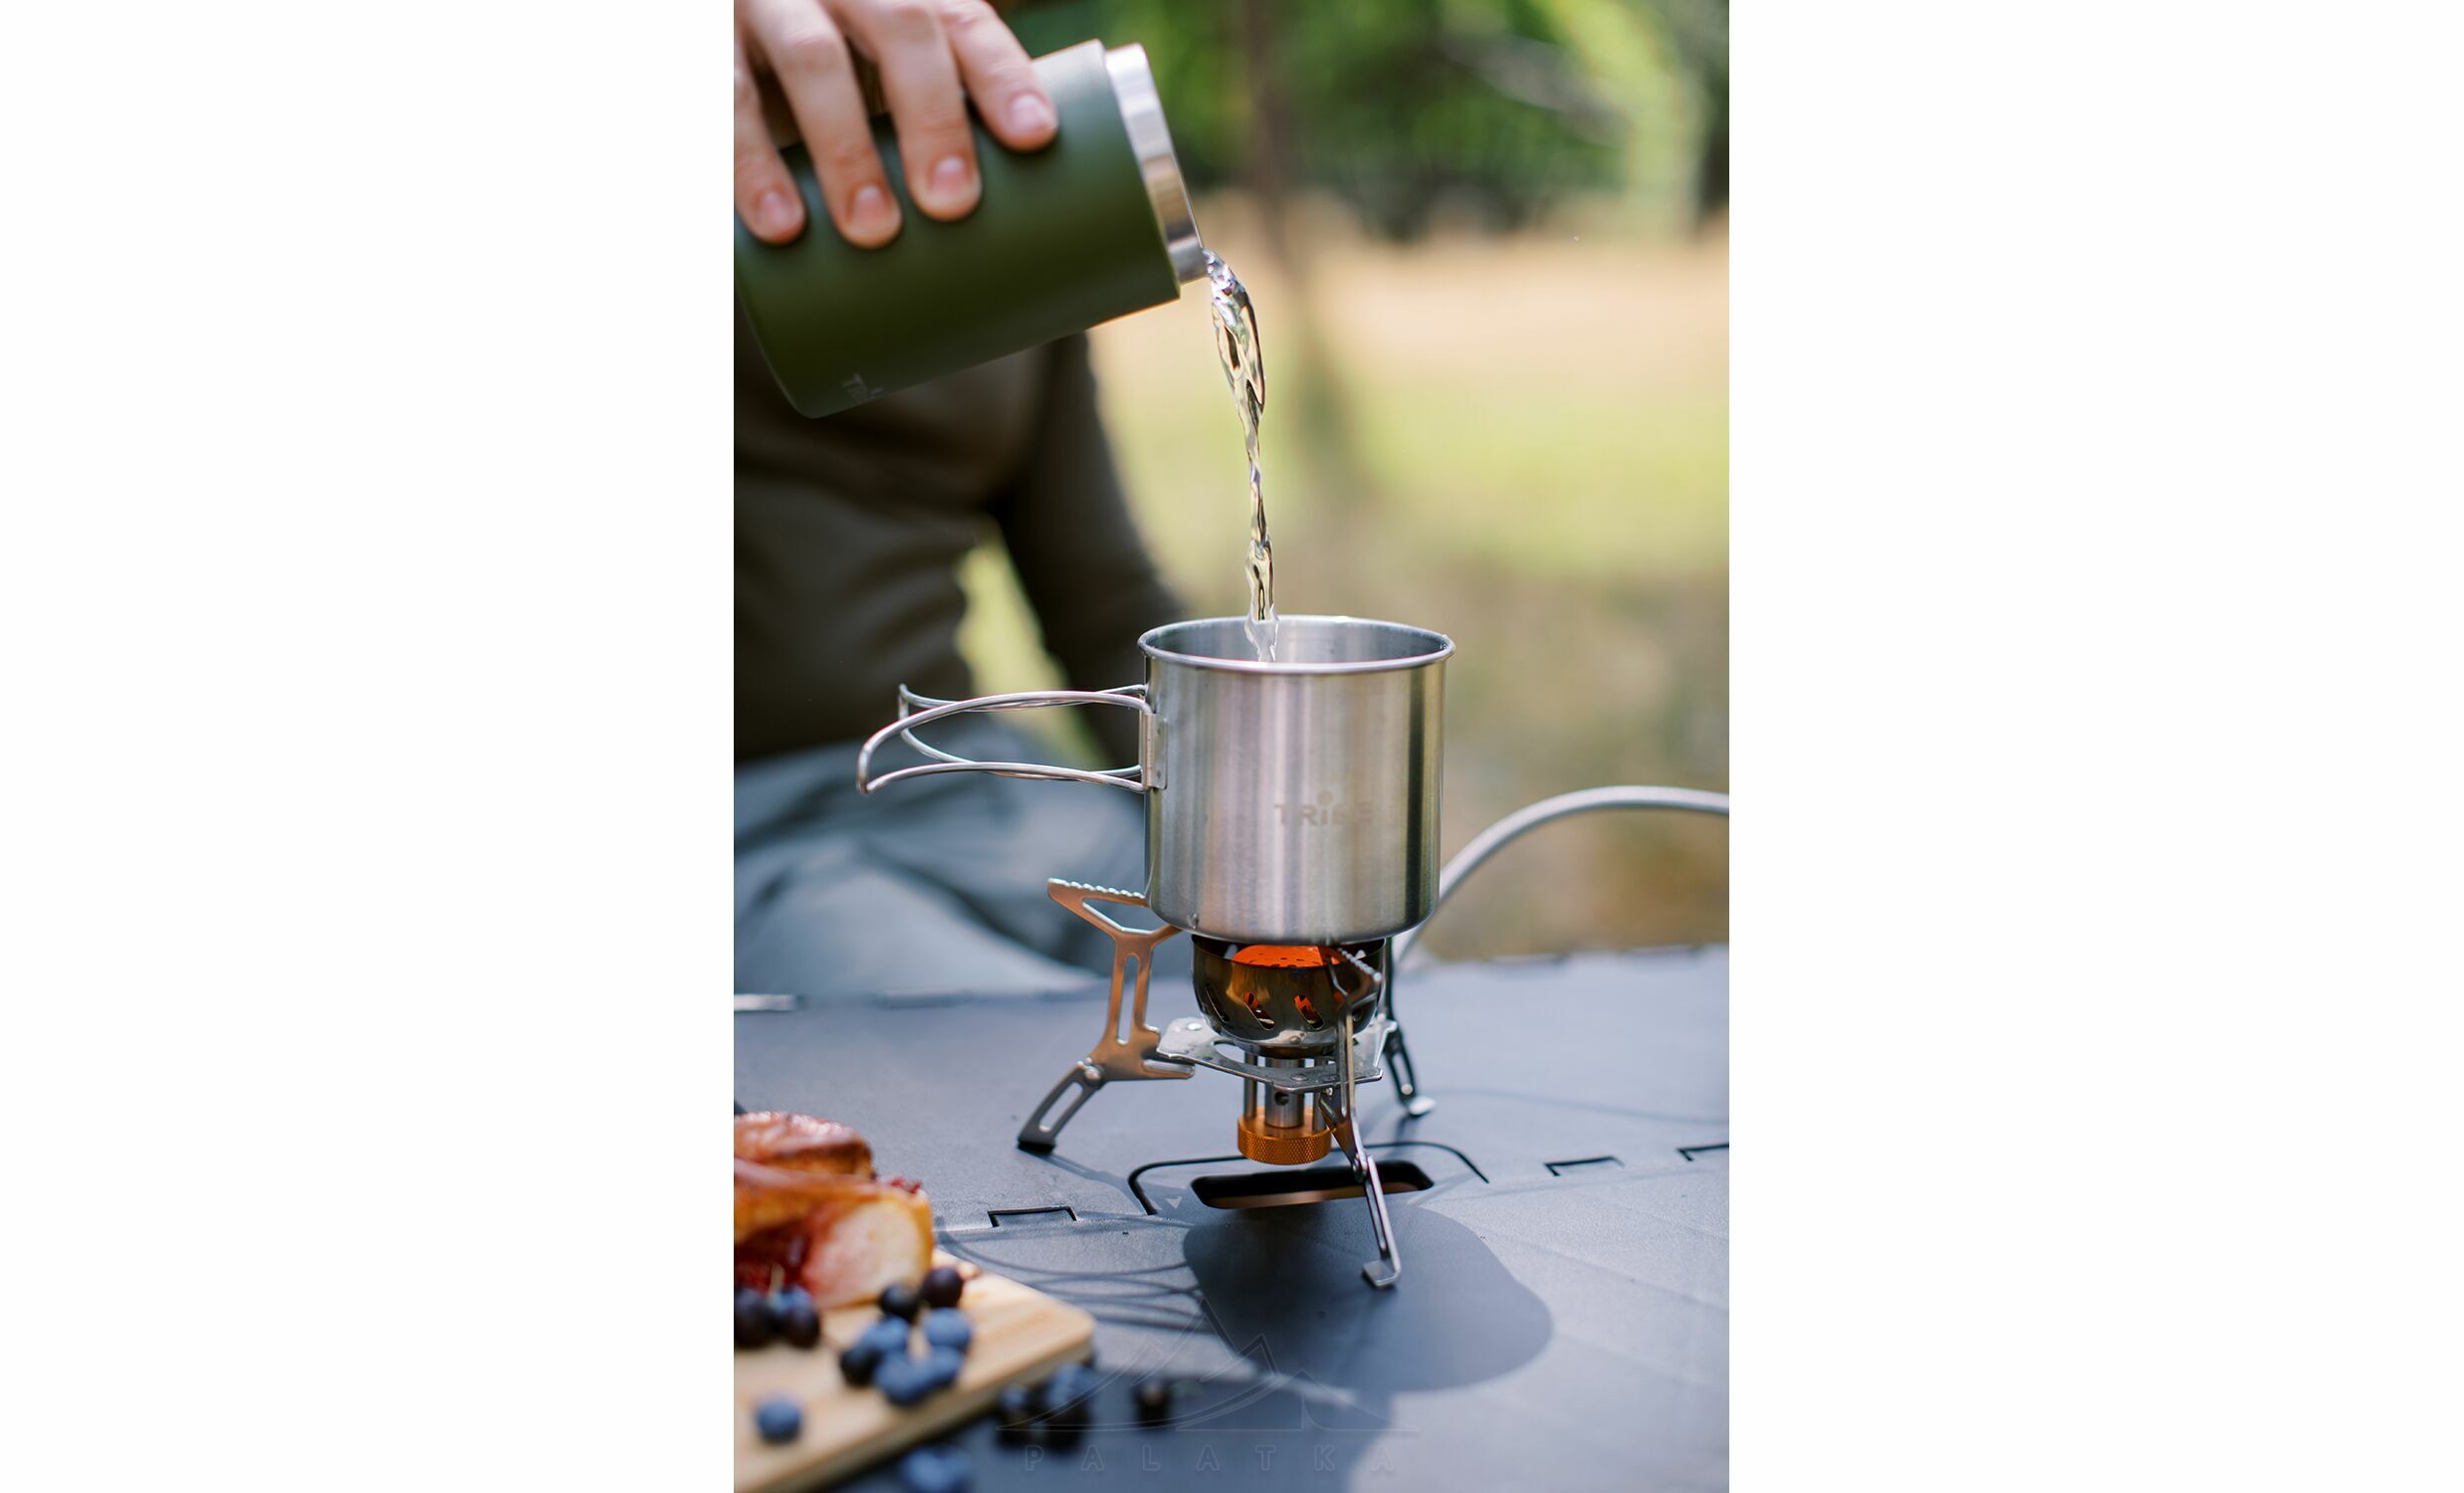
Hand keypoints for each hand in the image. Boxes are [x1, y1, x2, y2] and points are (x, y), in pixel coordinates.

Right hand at [734, 0, 1057, 246]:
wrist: (713, 43)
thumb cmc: (818, 90)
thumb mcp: (867, 81)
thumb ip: (915, 130)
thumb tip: (1000, 246)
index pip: (961, 19)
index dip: (1001, 73)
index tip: (1035, 137)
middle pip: (899, 27)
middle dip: (932, 114)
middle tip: (951, 202)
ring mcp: (765, 5)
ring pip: (813, 58)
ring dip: (847, 147)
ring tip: (872, 230)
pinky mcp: (701, 41)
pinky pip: (724, 97)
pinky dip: (752, 166)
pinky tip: (778, 225)